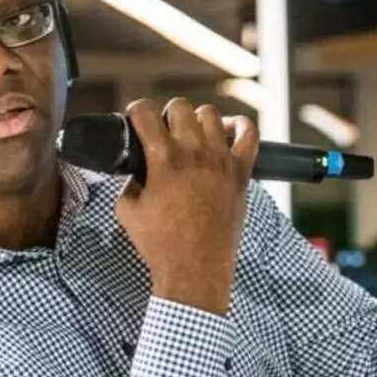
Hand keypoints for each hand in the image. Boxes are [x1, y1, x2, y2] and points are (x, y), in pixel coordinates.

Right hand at [115, 97, 258, 314]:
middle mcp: (194, 154)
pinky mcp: (241, 173)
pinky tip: (226, 133)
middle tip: (163, 133)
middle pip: (180, 107)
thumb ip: (129, 182)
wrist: (195, 270)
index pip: (145, 112)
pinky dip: (238, 126)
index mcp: (163, 160)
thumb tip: (135, 171)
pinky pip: (249, 134)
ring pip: (210, 114)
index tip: (136, 120)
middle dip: (167, 115)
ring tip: (191, 136)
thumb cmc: (161, 244)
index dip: (136, 111)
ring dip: (197, 119)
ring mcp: (221, 162)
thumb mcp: (127, 211)